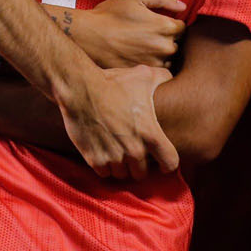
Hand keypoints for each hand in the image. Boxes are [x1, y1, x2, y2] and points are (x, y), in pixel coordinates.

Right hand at [59, 64, 176, 180]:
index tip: (161, 161)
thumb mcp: (144, 75)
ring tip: (116, 150)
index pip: (170, 163)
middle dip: (138, 164)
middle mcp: (134, 150)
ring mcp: (114, 157)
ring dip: (120, 166)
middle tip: (132, 151)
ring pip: (122, 174)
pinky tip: (103, 151)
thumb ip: (163, 78)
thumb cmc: (113, 82)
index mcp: (151, 134)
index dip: (167, 163)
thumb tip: (170, 79)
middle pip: (142, 173)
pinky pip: (105, 173)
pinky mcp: (95, 159)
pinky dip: (104, 165)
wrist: (80, 89)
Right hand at [65, 0, 185, 68]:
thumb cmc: (110, 14)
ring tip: (142, 45)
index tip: (157, 22)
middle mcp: (163, 47)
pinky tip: (136, 55)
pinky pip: (156, 70)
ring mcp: (154, 62)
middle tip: (147, 34)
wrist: (88, 36)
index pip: (182, 27)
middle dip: (167, 38)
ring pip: (168, 59)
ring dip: (160, 53)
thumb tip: (182, 6)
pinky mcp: (143, 73)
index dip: (170, 23)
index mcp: (165, 26)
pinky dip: (150, 63)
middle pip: (177, 44)